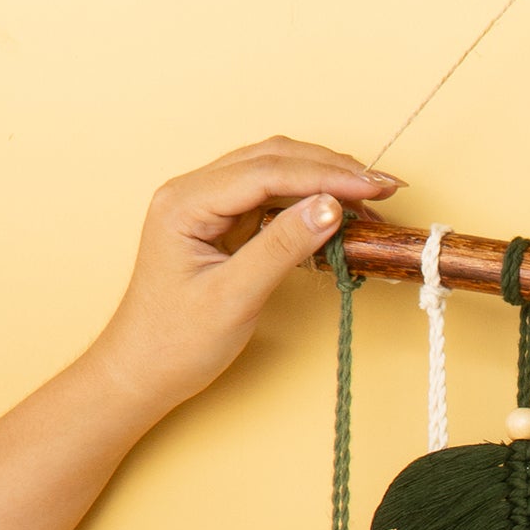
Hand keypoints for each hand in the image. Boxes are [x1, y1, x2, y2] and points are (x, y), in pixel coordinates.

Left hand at [89, 137, 401, 418]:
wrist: (143, 370)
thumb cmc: (176, 341)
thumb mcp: (234, 297)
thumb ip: (282, 247)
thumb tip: (331, 207)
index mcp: (185, 202)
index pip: (266, 172)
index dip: (325, 175)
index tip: (374, 187)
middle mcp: (193, 192)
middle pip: (273, 159)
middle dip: (332, 169)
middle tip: (385, 187)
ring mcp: (208, 206)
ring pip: (275, 172)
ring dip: (324, 180)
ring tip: (370, 200)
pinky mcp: (223, 224)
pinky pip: (272, 198)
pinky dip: (309, 202)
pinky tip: (338, 215)